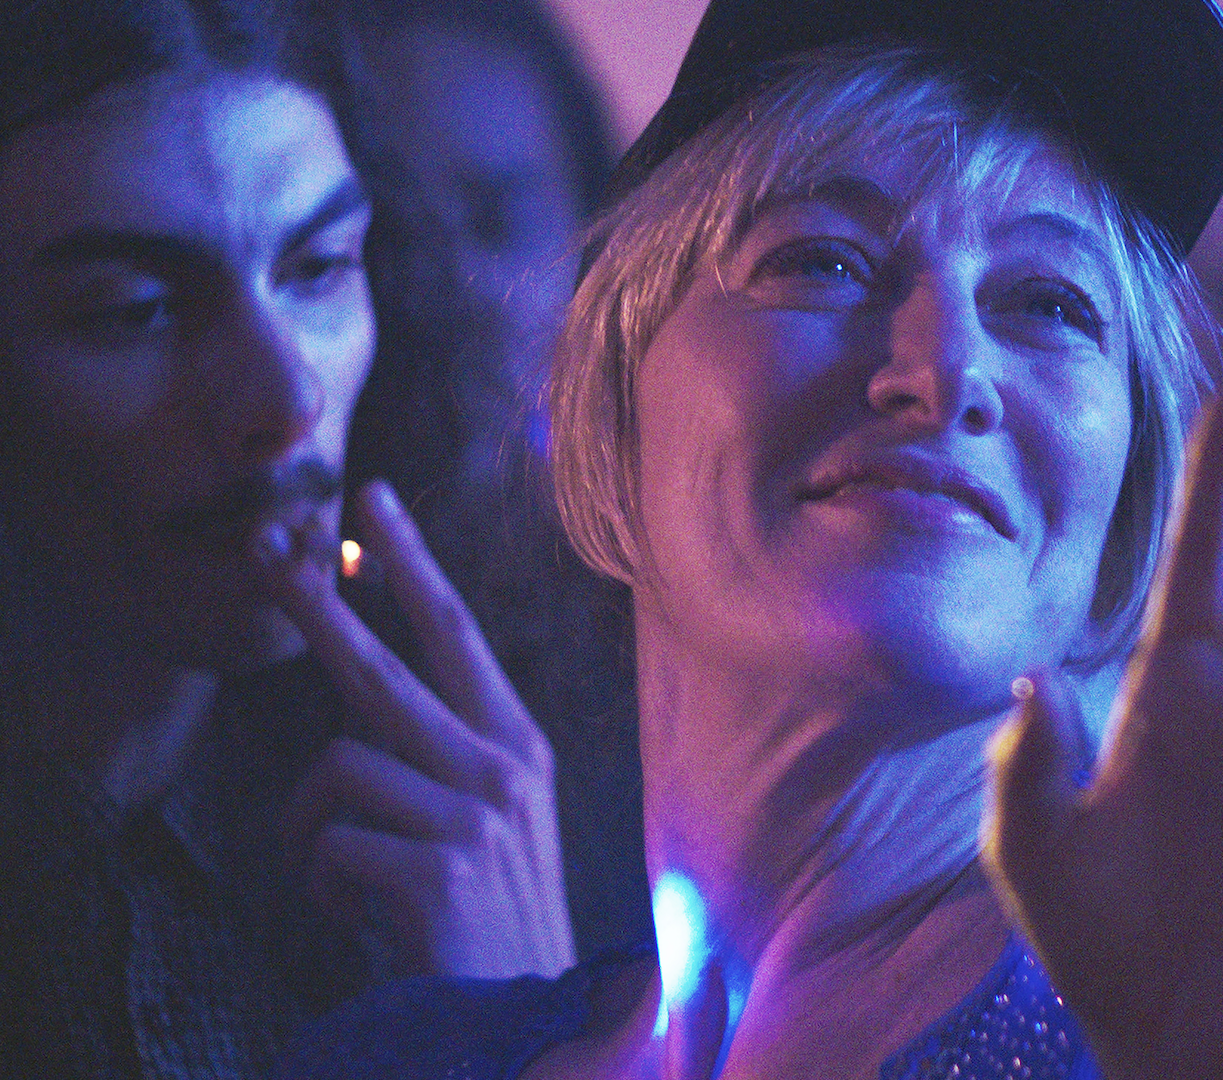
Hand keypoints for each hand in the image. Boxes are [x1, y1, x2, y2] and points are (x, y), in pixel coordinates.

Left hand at [268, 480, 575, 979]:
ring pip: (337, 766)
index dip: (409, 562)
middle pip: (384, 667)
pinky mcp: (438, 870)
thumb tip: (354, 701)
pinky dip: (325, 886)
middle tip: (268, 548)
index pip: (454, 632)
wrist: (520, 1011)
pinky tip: (368, 918)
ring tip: (343, 877)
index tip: (370, 500)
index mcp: (517, 743)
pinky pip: (328, 846)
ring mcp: (475, 816)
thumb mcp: (482, 819)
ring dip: (312, 828)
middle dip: (317, 608)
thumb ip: (436, 754)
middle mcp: (504, 766)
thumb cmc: (488, 914)